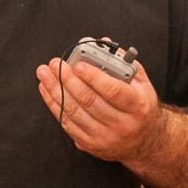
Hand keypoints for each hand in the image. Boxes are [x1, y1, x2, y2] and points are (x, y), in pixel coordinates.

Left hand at [37, 57, 164, 166]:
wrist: (143, 142)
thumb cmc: (139, 107)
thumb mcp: (142, 84)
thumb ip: (125, 63)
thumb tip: (103, 42)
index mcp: (138, 107)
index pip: (113, 91)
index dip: (94, 77)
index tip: (78, 64)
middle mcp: (122, 125)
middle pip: (89, 100)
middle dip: (68, 79)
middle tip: (55, 64)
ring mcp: (104, 137)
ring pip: (74, 111)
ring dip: (55, 90)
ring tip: (45, 73)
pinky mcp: (89, 144)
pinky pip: (67, 123)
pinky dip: (53, 104)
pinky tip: (46, 89)